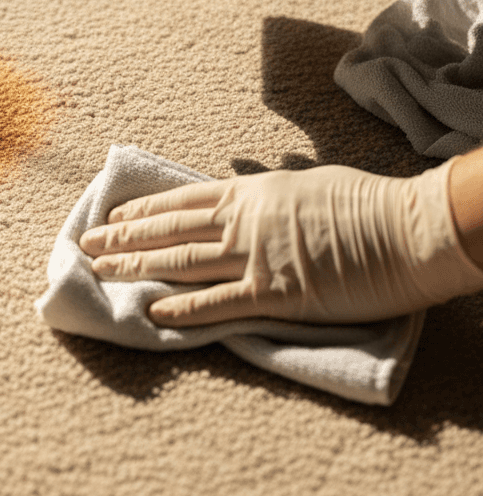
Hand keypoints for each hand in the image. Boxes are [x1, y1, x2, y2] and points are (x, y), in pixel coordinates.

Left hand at [79, 160, 482, 326]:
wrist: (411, 229)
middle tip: (85, 245)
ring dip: (136, 269)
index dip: (142, 211)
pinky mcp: (276, 295)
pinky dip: (183, 310)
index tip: (112, 217)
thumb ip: (267, 192)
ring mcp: (256, 257)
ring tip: (100, 272)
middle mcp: (243, 222)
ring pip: (181, 264)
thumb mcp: (306, 183)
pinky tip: (152, 312)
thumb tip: (244, 188)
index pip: (181, 202)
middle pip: (169, 231)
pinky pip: (219, 304)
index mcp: (250, 193)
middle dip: (123, 239)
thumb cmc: (367, 203)